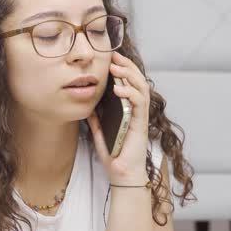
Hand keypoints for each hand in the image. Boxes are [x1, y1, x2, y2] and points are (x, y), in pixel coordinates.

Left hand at [87, 51, 150, 184]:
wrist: (121, 173)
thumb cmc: (114, 154)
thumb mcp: (99, 133)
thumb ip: (96, 120)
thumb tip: (88, 108)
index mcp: (128, 110)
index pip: (129, 83)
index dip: (122, 69)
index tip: (109, 59)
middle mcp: (136, 110)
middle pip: (137, 81)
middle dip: (126, 66)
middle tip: (113, 57)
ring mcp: (140, 116)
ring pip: (141, 88)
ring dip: (129, 75)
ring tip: (116, 68)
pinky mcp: (141, 124)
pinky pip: (139, 104)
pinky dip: (130, 93)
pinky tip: (119, 89)